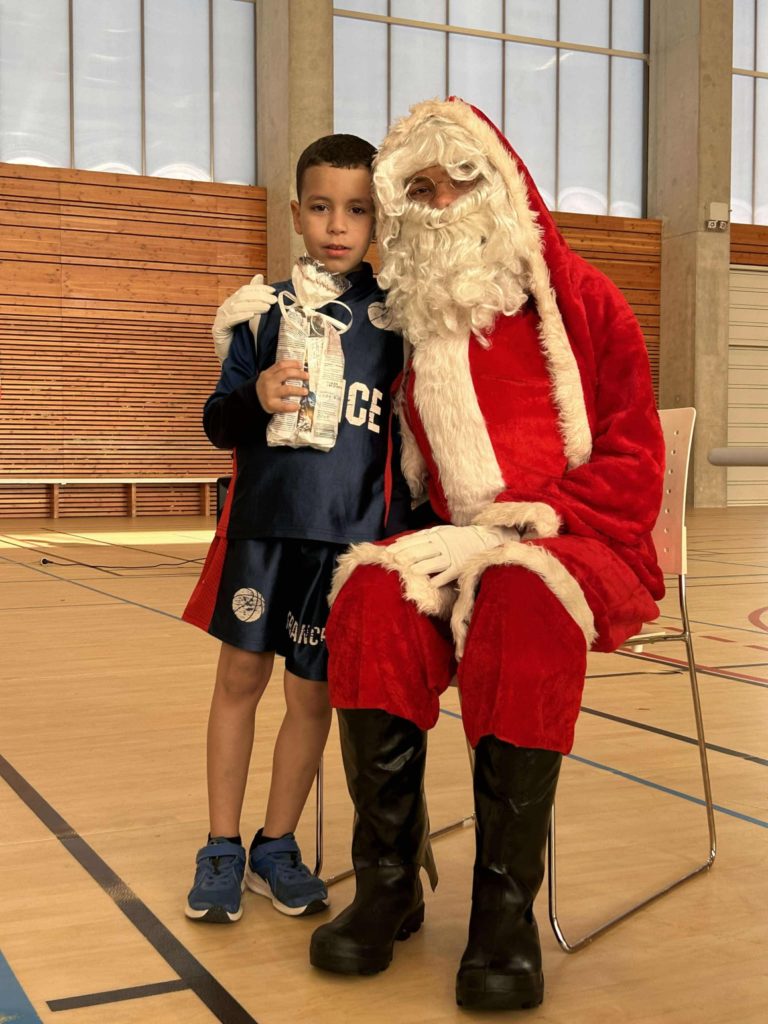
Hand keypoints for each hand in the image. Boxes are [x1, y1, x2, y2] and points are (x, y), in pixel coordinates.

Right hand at [212, 273, 276, 361]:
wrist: (231, 356)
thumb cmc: (242, 337)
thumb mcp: (251, 316)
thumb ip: (254, 298)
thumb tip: (259, 277)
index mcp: (232, 302)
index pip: (245, 290)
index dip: (258, 288)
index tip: (273, 291)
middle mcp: (225, 307)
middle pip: (242, 296)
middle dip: (259, 297)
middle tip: (273, 300)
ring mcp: (220, 318)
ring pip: (237, 307)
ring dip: (253, 305)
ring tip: (267, 308)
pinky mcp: (218, 329)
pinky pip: (230, 320)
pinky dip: (241, 316)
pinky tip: (251, 315)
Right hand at [256, 359, 309, 412]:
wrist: (252, 400)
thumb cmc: (265, 387)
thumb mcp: (268, 377)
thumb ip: (278, 373)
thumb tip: (298, 370)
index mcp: (268, 373)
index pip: (281, 364)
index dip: (292, 363)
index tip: (301, 365)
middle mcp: (269, 382)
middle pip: (286, 374)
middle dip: (299, 374)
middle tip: (307, 376)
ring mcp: (270, 393)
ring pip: (287, 389)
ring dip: (298, 390)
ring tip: (305, 391)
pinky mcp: (271, 405)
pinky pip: (283, 406)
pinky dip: (292, 406)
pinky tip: (297, 406)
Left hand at [390, 524, 513, 586]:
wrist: (484, 539)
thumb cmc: (458, 538)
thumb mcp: (441, 531)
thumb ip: (422, 536)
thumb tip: (400, 540)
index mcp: (437, 535)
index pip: (415, 540)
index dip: (401, 546)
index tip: (388, 552)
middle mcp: (443, 545)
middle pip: (421, 551)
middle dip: (406, 556)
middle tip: (393, 562)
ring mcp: (452, 556)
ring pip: (433, 562)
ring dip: (420, 567)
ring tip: (409, 572)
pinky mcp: (460, 567)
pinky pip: (448, 574)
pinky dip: (439, 579)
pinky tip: (430, 584)